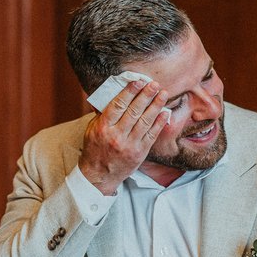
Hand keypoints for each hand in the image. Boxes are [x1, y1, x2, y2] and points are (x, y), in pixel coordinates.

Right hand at [79, 79, 170, 193]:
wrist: (99, 175)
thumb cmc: (94, 150)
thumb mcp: (91, 130)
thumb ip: (102, 114)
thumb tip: (111, 96)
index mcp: (103, 128)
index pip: (117, 106)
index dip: (129, 92)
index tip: (137, 82)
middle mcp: (116, 136)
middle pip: (134, 111)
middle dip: (145, 95)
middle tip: (154, 84)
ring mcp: (129, 145)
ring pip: (145, 121)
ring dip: (155, 105)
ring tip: (163, 93)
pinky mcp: (140, 152)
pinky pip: (152, 135)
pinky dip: (159, 122)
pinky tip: (165, 112)